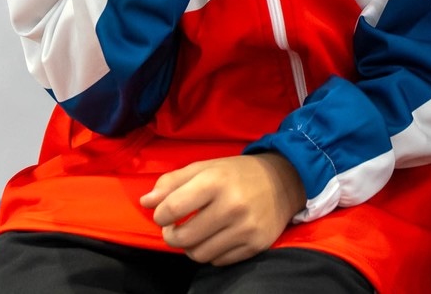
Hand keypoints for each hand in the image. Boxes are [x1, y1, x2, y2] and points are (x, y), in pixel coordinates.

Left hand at [141, 153, 304, 265]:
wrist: (285, 181)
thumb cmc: (237, 173)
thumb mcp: (204, 167)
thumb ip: (172, 183)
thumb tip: (145, 203)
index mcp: (216, 181)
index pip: (171, 209)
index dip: (161, 215)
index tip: (165, 213)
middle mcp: (232, 206)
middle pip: (182, 238)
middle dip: (171, 235)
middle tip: (176, 228)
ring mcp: (246, 229)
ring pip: (199, 254)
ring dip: (191, 247)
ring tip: (197, 233)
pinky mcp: (256, 245)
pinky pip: (218, 261)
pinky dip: (211, 253)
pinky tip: (217, 237)